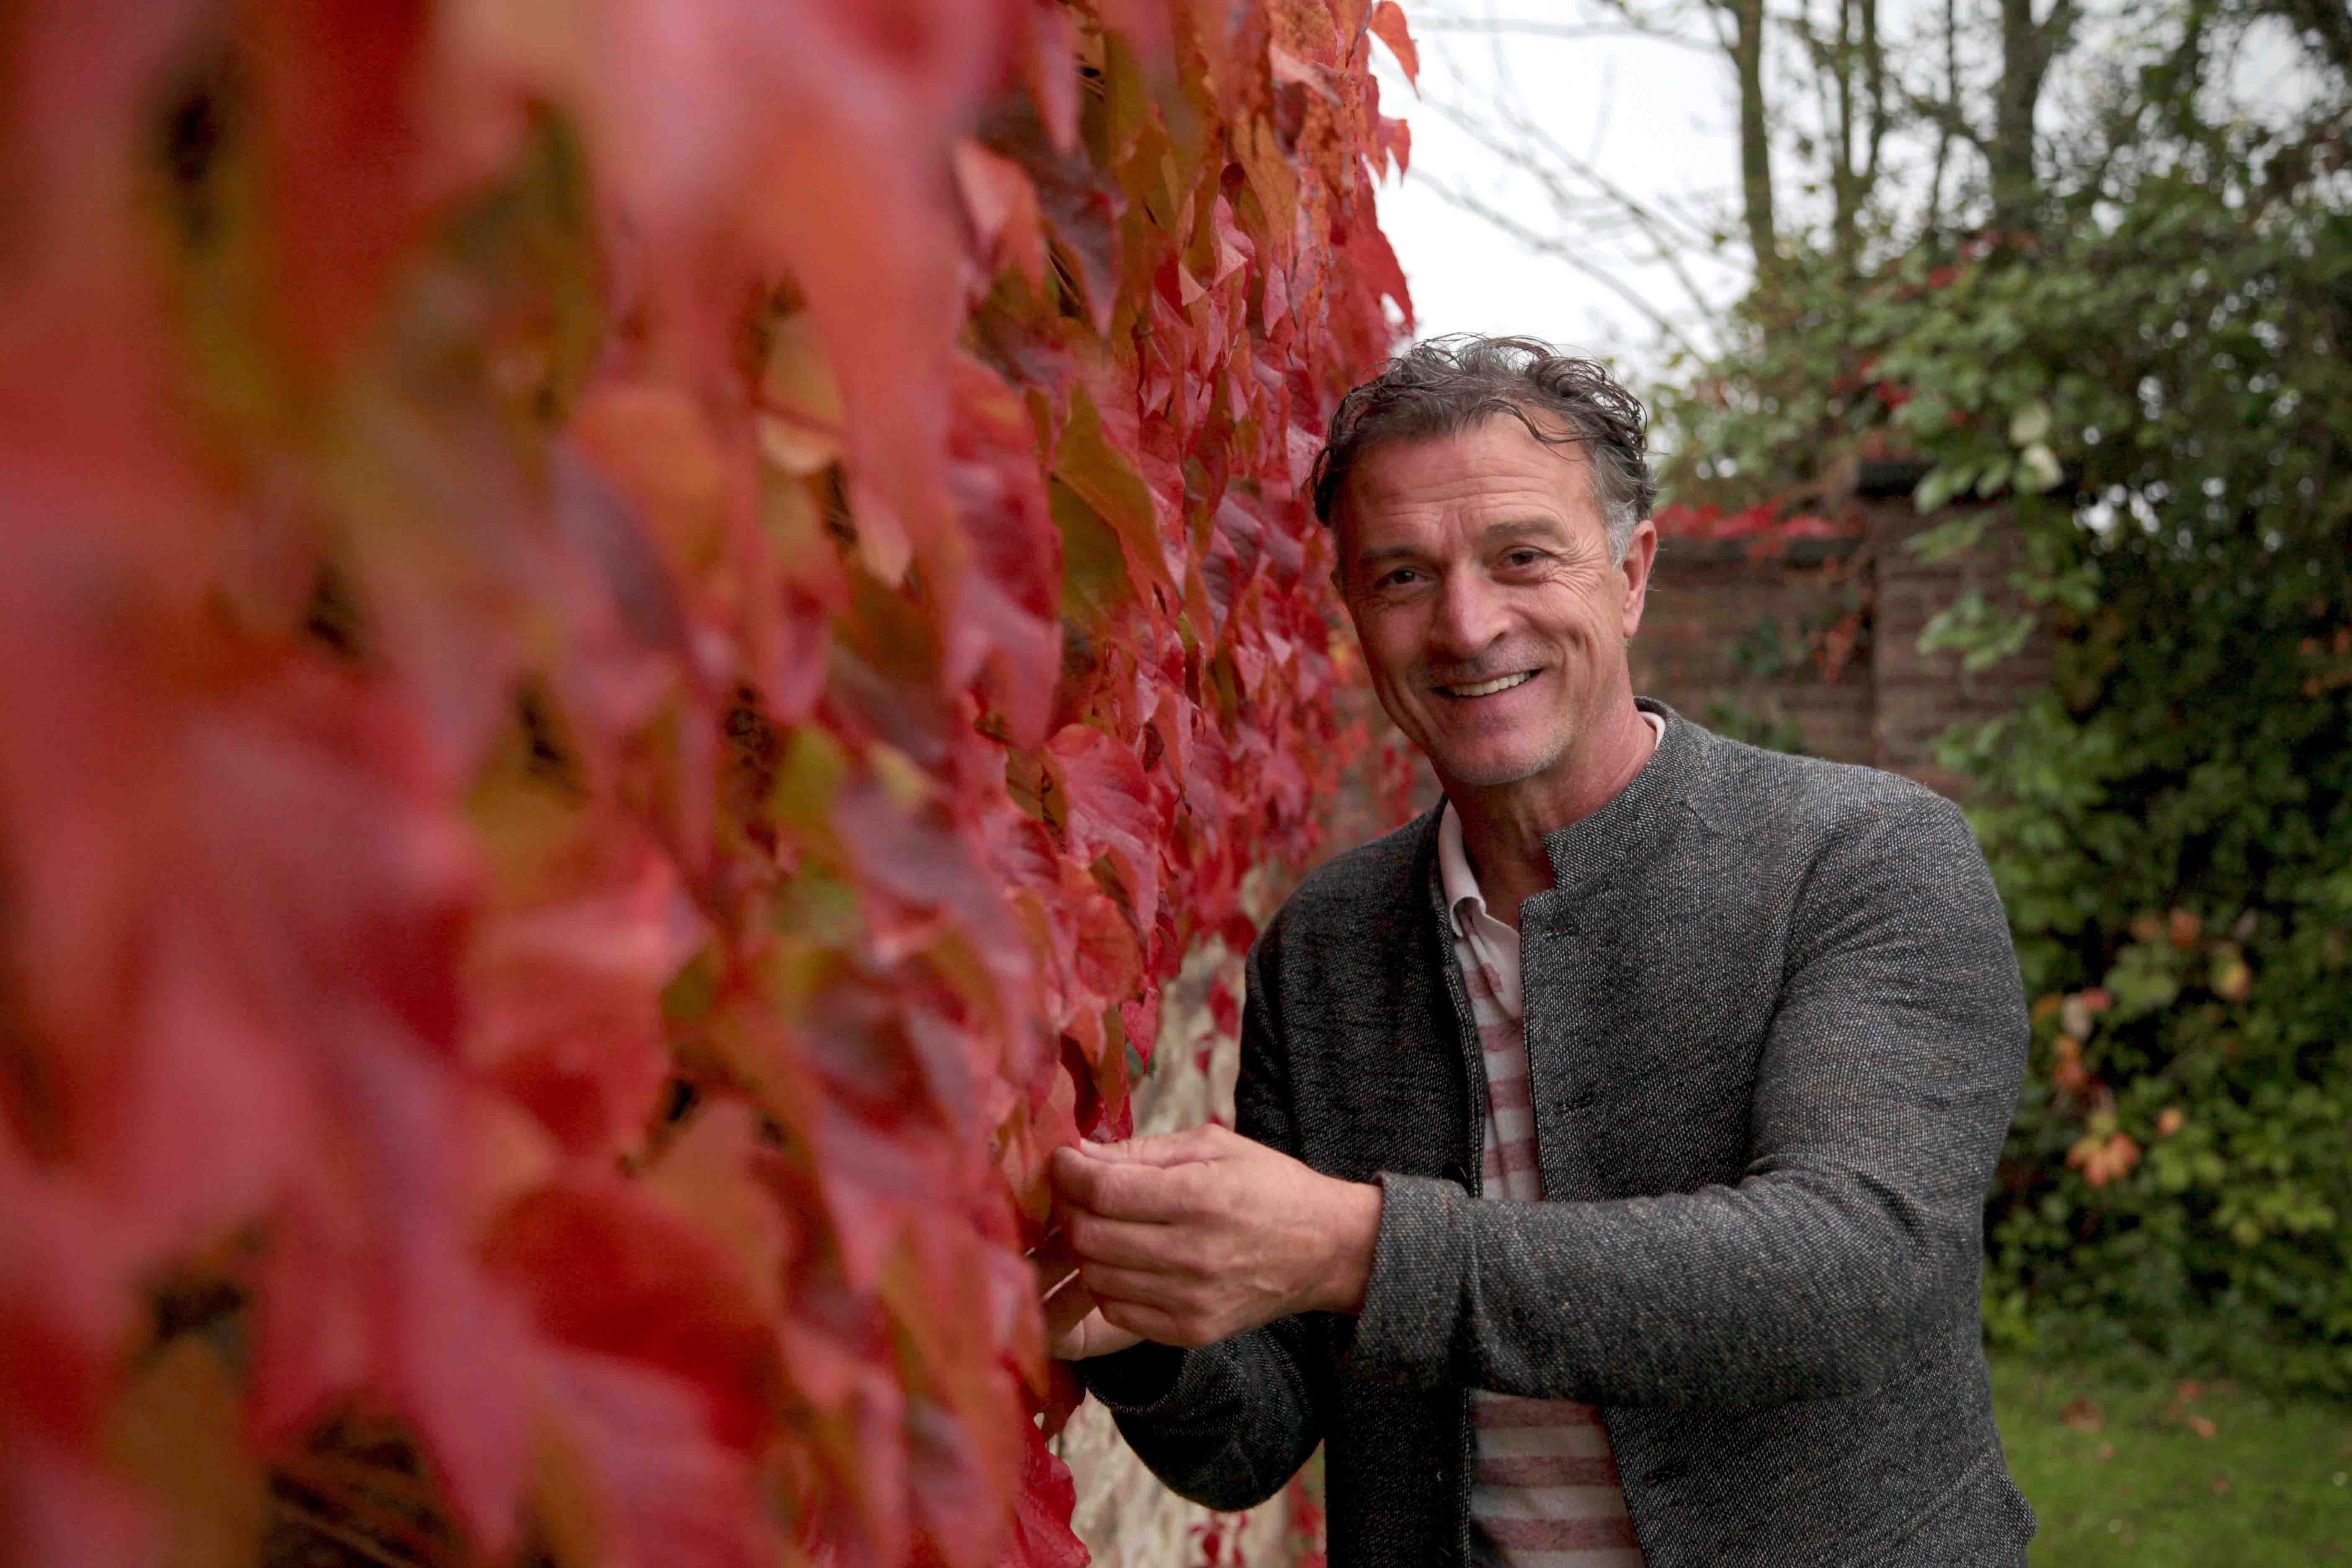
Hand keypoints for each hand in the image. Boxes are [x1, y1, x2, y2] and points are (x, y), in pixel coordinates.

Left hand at [1048, 1124, 1381, 1348]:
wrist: (1327, 1249)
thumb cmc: (1269, 1185)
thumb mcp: (1215, 1146)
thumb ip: (1143, 1151)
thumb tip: (1080, 1155)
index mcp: (1201, 1197)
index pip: (1103, 1191)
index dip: (1068, 1173)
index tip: (1063, 1160)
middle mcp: (1194, 1253)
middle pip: (1090, 1237)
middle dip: (1071, 1208)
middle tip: (1078, 1191)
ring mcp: (1192, 1301)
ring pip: (1096, 1277)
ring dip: (1087, 1248)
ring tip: (1104, 1225)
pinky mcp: (1191, 1332)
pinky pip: (1118, 1312)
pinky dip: (1108, 1285)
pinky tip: (1126, 1261)